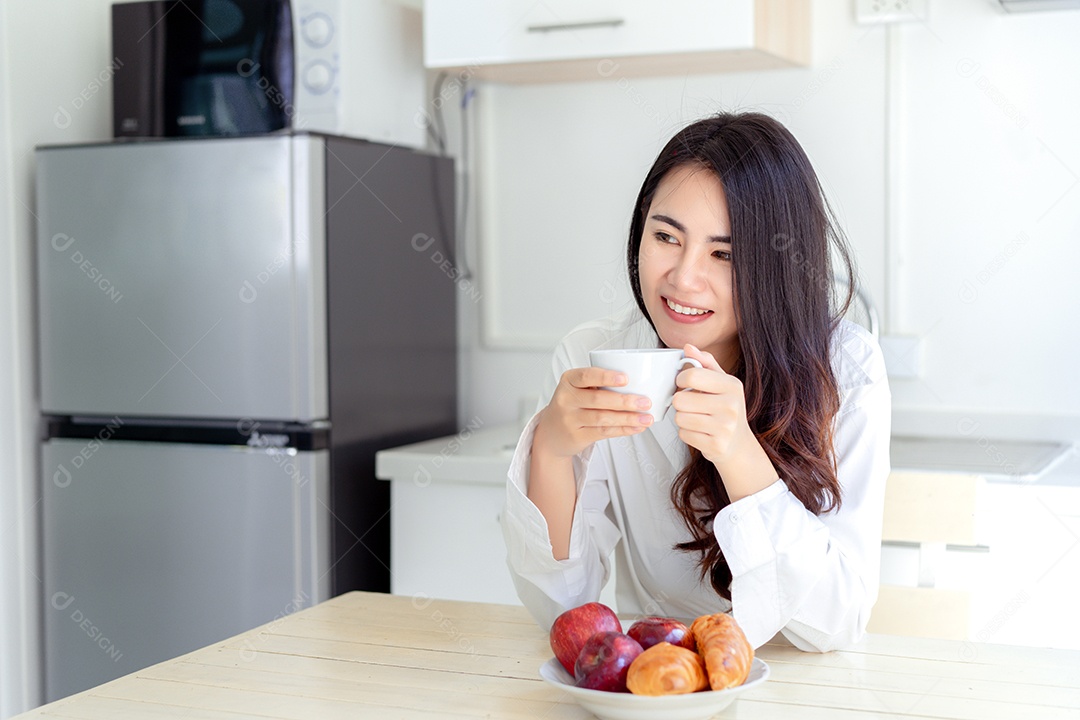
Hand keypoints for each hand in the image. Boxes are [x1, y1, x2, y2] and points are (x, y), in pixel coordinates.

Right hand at [534, 367, 654, 457]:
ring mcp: (570, 419)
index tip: (626, 378)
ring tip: (646, 418)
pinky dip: (623, 430)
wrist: (551, 432)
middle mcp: (566, 399)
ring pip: (602, 418)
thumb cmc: (572, 405)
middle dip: (624, 401)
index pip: (586, 376)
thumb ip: (598, 384)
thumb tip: (638, 385)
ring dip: (628, 418)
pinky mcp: (577, 436)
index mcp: (568, 380)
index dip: (606, 377)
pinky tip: (636, 427)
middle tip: (645, 401)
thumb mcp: (577, 389)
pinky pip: (603, 432)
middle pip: (598, 399)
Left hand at [672, 344, 779, 500]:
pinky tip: (699, 432)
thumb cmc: (726, 409)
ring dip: (682, 418)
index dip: (680, 380)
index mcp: (732, 385)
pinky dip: (687, 434)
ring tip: (696, 418)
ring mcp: (725, 427)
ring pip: (680, 418)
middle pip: (681, 399)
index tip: (683, 384)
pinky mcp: (716, 445)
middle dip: (680, 402)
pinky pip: (684, 435)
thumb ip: (704, 362)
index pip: (692, 376)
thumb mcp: (721, 382)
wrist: (738, 444)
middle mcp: (731, 405)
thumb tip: (688, 347)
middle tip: (691, 405)